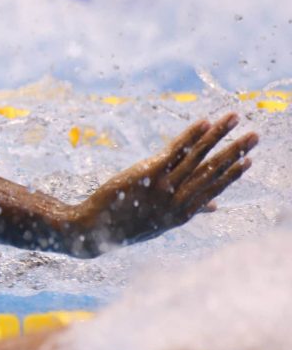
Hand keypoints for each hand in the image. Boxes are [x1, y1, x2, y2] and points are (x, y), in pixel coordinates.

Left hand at [69, 113, 257, 253]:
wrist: (93, 230)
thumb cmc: (125, 224)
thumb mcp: (160, 223)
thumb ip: (188, 211)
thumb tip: (215, 206)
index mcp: (183, 213)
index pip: (214, 189)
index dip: (233, 174)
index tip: (250, 160)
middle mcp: (178, 200)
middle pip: (212, 170)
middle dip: (235, 151)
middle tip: (255, 135)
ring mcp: (164, 187)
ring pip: (197, 156)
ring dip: (218, 135)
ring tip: (234, 118)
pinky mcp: (148, 174)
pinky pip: (174, 151)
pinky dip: (191, 135)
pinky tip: (204, 123)